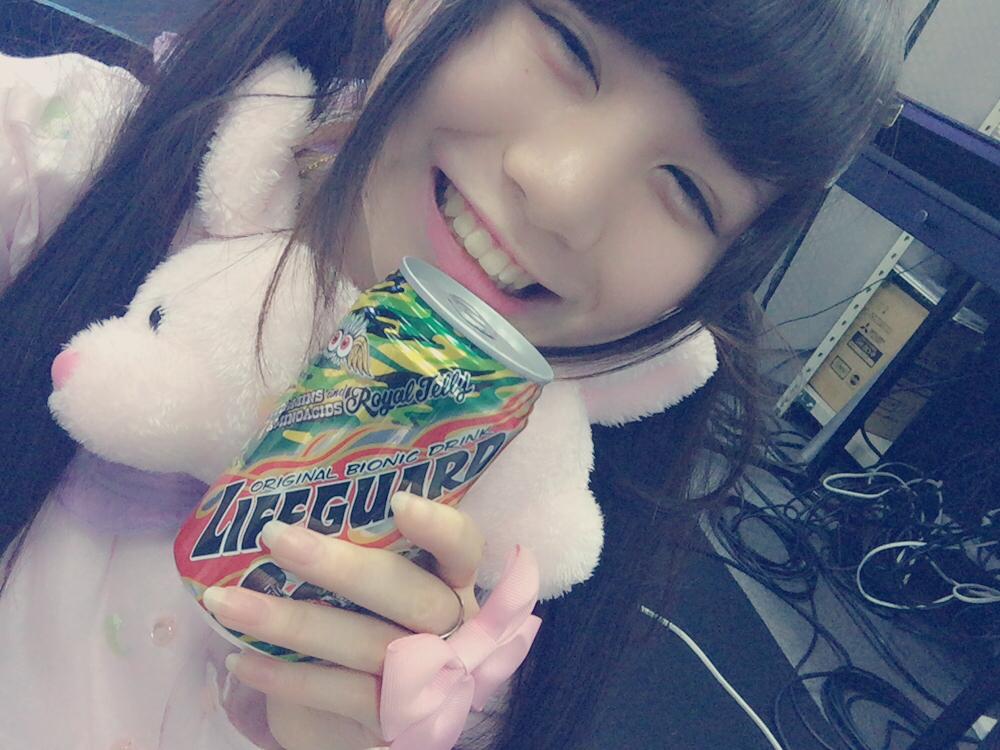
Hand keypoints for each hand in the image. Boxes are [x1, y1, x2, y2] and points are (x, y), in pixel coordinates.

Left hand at [203, 492, 484, 749]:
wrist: (379, 713)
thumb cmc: (373, 624)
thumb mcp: (380, 585)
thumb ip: (359, 547)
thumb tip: (278, 506)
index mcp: (452, 580)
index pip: (462, 546)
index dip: (438, 526)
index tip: (397, 501)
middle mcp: (450, 625)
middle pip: (410, 594)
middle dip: (343, 566)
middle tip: (276, 537)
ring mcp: (426, 675)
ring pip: (365, 644)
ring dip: (289, 621)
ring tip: (226, 601)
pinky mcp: (396, 719)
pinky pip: (339, 694)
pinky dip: (286, 676)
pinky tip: (240, 659)